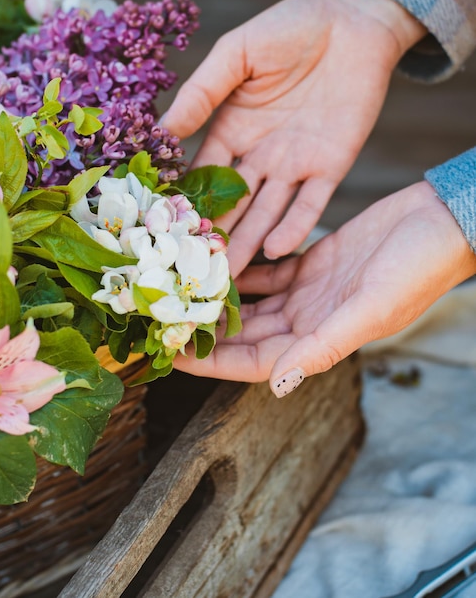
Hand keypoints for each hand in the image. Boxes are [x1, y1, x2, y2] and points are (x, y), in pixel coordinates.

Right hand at [163, 0, 425, 275]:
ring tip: (228, 274)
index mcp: (233, 131)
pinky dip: (294, 226)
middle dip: (215, 235)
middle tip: (195, 268)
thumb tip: (163, 130)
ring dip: (248, 243)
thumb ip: (202, 93)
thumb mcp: (236, 54)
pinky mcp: (330, 167)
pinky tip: (274, 248)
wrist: (353, 22)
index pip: (203, 173)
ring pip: (266, 213)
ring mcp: (294, 166)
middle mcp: (260, 156)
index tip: (167, 231)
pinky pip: (311, 204)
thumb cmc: (290, 29)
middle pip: (233, 204)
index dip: (187, 200)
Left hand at [173, 182, 475, 394]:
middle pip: (245, 333)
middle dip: (206, 330)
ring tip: (181, 289)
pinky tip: (214, 258)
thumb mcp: (371, 308)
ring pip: (251, 302)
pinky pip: (265, 270)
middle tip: (164, 321)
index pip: (253, 361)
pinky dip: (241, 266)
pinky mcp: (309, 262)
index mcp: (320, 340)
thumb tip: (282, 383)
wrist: (439, 220)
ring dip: (219, 298)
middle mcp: (307, 320)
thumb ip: (325, 345)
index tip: (173, 355)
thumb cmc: (417, 267)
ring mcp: (307, 291)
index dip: (213, 362)